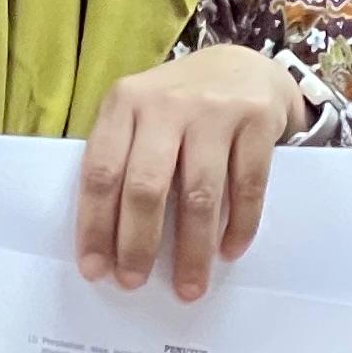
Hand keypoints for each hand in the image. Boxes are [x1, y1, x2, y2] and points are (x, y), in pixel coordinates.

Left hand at [76, 47, 307, 299]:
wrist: (243, 66)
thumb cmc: (177, 107)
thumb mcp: (139, 115)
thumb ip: (123, 160)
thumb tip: (108, 241)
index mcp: (124, 103)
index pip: (101, 172)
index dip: (95, 225)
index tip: (94, 269)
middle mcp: (165, 104)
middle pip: (146, 187)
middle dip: (138, 244)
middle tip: (133, 283)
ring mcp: (214, 110)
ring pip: (199, 194)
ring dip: (192, 249)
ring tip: (189, 286)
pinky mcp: (257, 121)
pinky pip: (247, 187)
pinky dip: (238, 226)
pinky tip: (228, 252)